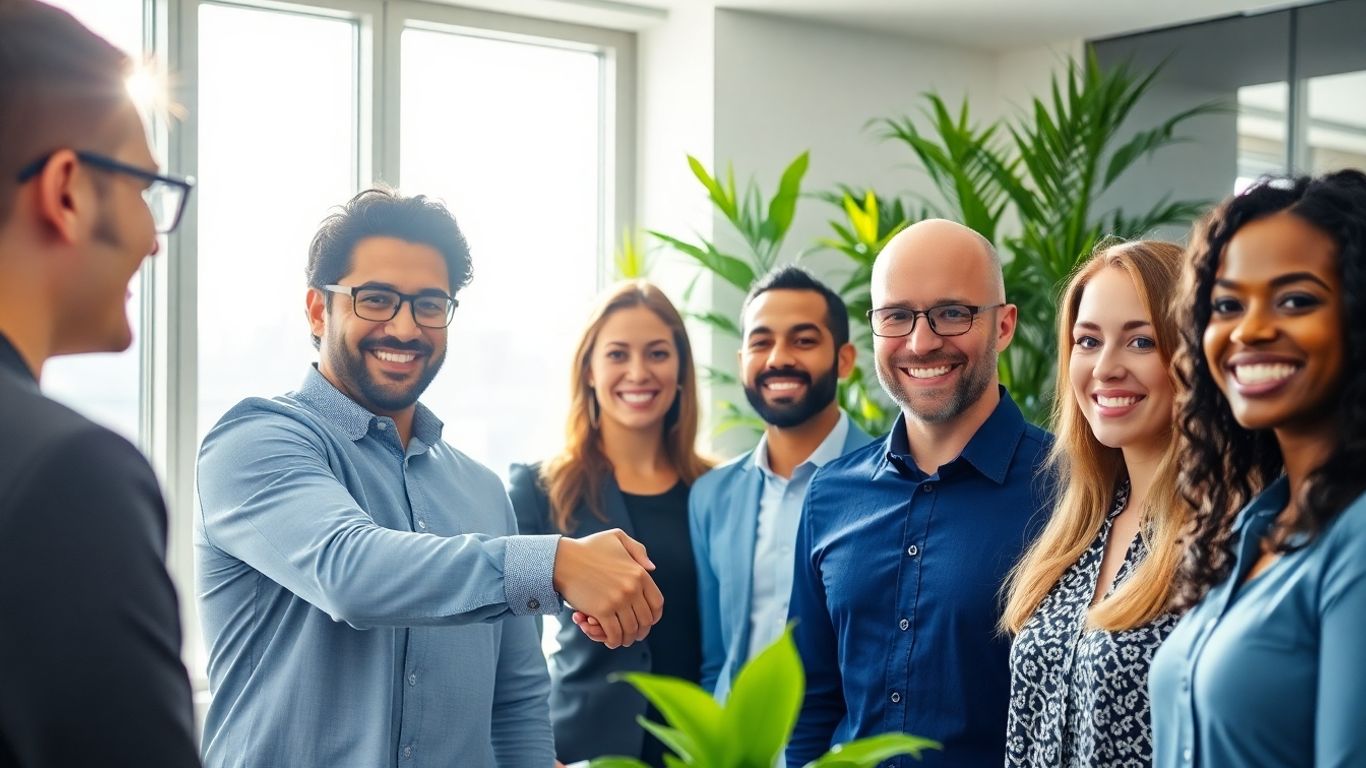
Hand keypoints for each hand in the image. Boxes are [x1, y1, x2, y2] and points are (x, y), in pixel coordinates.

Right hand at [553, 529, 662, 648]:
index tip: (646, 622)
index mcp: (639, 573)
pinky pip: (614, 634)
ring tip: (621, 640)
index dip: (654, 617)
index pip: (657, 603)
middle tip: (632, 635)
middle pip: (645, 620)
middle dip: (640, 632)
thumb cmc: (587, 548)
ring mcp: (617, 600)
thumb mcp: (617, 537)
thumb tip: (652, 569)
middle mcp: (632, 588)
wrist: (562, 559)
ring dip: (626, 639)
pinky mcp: (601, 610)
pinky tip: (610, 641)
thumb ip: (638, 550)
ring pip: (630, 630)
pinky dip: (613, 641)